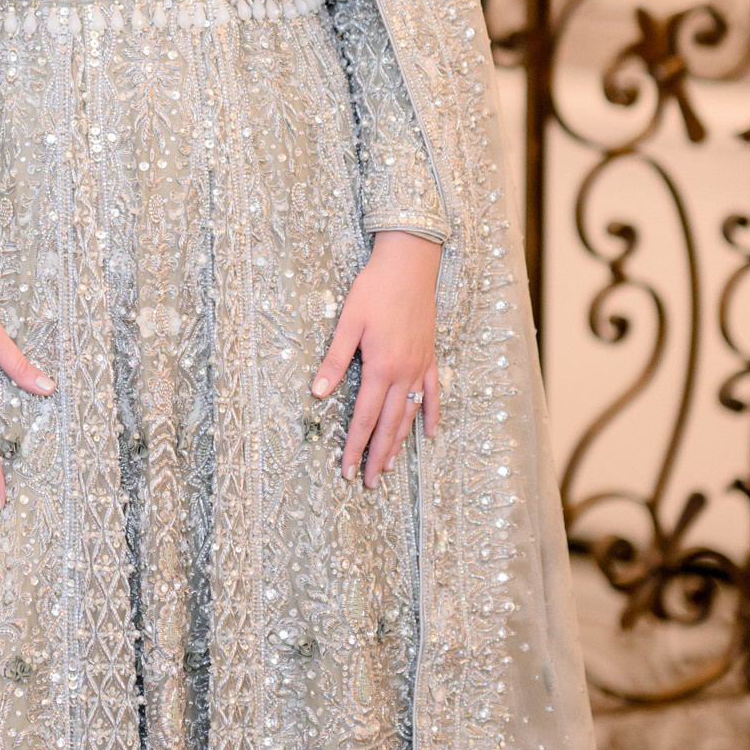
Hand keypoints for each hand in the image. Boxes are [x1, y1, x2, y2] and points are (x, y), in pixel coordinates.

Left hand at [313, 231, 440, 485]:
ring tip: (389, 467)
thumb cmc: (374, 290)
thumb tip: (317, 393)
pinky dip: (431, 415)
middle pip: (389, 425)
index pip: (364, 418)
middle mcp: (403, 373)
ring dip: (399, 443)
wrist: (409, 265)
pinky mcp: (429, 357)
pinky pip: (433, 394)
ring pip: (409, 415)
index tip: (346, 471)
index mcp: (380, 367)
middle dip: (377, 456)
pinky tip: (429, 434)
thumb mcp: (347, 323)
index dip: (355, 447)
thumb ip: (334, 361)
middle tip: (368, 484)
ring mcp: (420, 367)